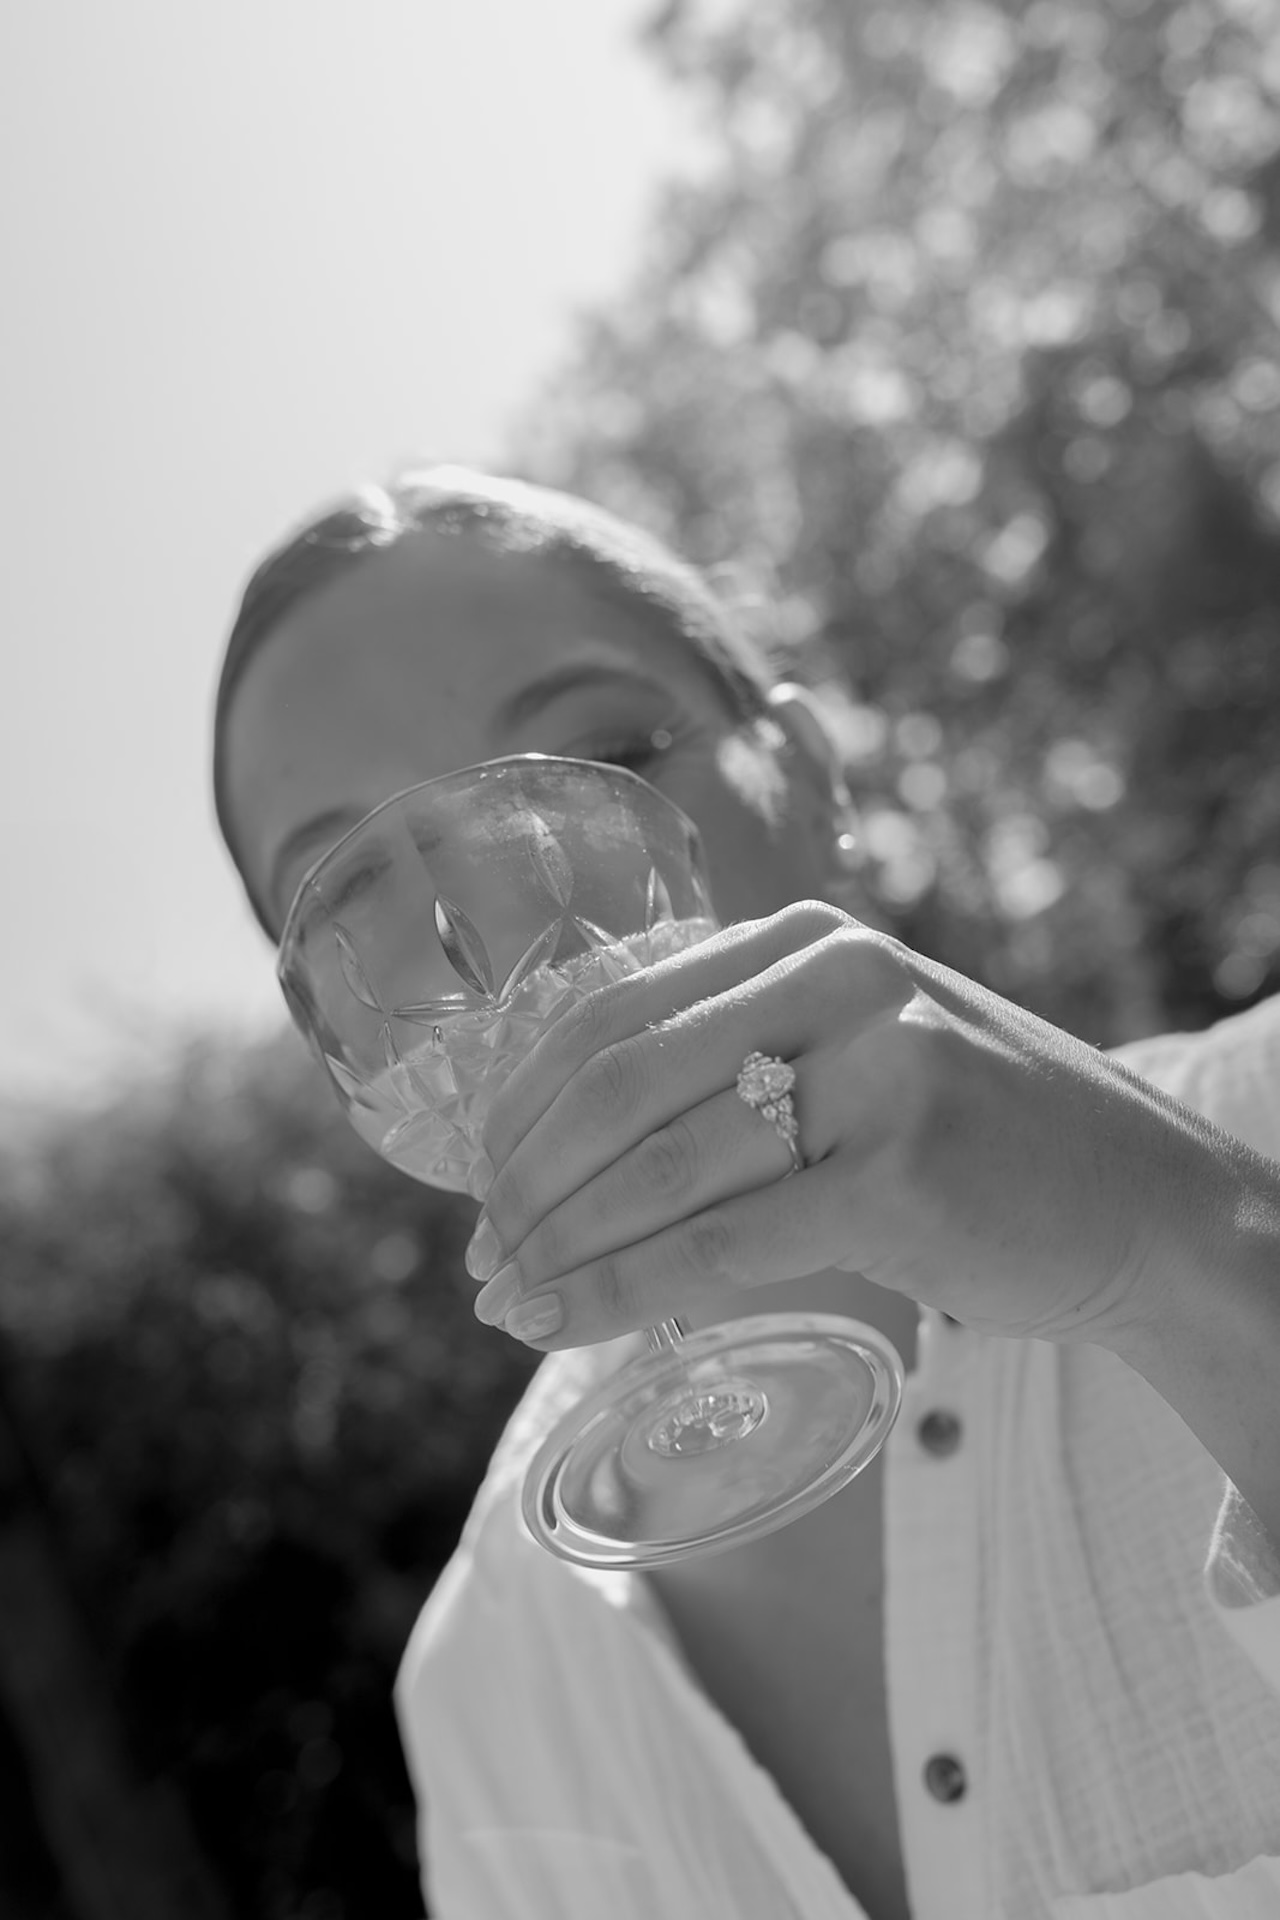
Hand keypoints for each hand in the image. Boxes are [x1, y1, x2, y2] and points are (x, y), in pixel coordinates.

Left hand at [464, 901, 1239, 1352]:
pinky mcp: (899, 1168)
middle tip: (482, 1262)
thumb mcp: (851, 1052)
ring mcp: (871, 1064)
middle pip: (614, 1083)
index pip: (608, 1013)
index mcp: (801, 939)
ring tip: (508, 1302)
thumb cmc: (972, 1141)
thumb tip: (560, 1148)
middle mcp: (832, 976)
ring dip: (558, 1246)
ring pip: (656, 1168)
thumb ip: (735, 1062)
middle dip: (524, 1184)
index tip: (477, 1189)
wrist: (1142, 1201)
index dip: (520, 1109)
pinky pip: (719, 1241)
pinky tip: (565, 1324)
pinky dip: (622, 1291)